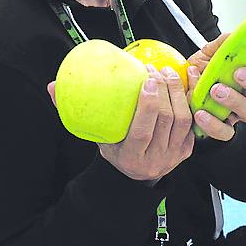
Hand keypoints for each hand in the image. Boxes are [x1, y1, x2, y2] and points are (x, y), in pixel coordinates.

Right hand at [47, 64, 195, 182]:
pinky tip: (185, 80)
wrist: (134, 175)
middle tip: (155, 70)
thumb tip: (52, 87)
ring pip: (183, 120)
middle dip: (164, 91)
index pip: (142, 132)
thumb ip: (73, 112)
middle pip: (166, 122)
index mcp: (130, 157)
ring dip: (177, 92)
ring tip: (168, 72)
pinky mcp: (186, 151)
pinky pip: (193, 123)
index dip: (147, 106)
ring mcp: (173, 157)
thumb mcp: (93, 134)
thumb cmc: (112, 148)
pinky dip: (190, 99)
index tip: (146, 80)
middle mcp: (155, 160)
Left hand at [192, 35, 245, 140]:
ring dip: (237, 101)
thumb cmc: (199, 71)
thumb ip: (222, 45)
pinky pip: (226, 133)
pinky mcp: (222, 128)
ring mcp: (239, 113)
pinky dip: (213, 124)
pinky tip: (201, 113)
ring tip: (216, 90)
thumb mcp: (207, 54)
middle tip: (240, 73)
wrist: (176, 92)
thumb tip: (235, 36)